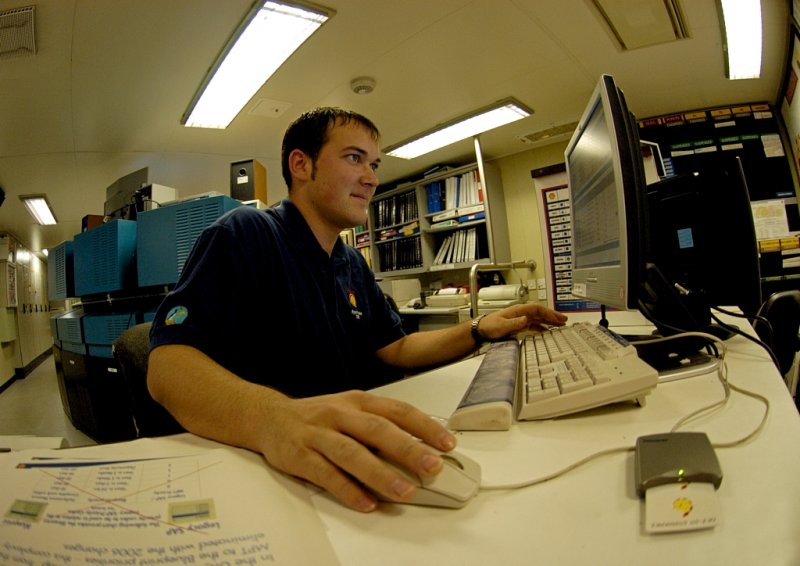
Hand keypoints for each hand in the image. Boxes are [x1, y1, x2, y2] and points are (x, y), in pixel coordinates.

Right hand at [256, 390, 456, 511]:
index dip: (424, 426)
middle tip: (432, 467)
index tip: (447, 442)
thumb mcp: (351, 410)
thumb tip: (421, 449)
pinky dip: (347, 489)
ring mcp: (318, 434)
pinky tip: (366, 502)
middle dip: (407, 449)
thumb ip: (380, 426)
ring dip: (380, 474)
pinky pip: (325, 474)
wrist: (268, 417)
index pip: (397, 410)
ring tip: (404, 491)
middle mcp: (340, 414)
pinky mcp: (299, 455)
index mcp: (358, 401)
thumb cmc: (319, 416)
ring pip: (352, 453)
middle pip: (377, 430)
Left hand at [478, 303, 567, 340]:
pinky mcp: (519, 325)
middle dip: (552, 315)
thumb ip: (515, 323)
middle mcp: (521, 313)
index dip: (548, 312)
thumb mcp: (502, 325)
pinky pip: (533, 324)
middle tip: (564, 320)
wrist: (481, 330)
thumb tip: (526, 319)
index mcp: (518, 310)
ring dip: (549, 321)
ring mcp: (520, 319)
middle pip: (540, 312)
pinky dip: (541, 327)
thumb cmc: (490, 326)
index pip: (537, 308)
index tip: (557, 318)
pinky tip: (547, 331)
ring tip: (560, 325)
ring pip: (538, 318)